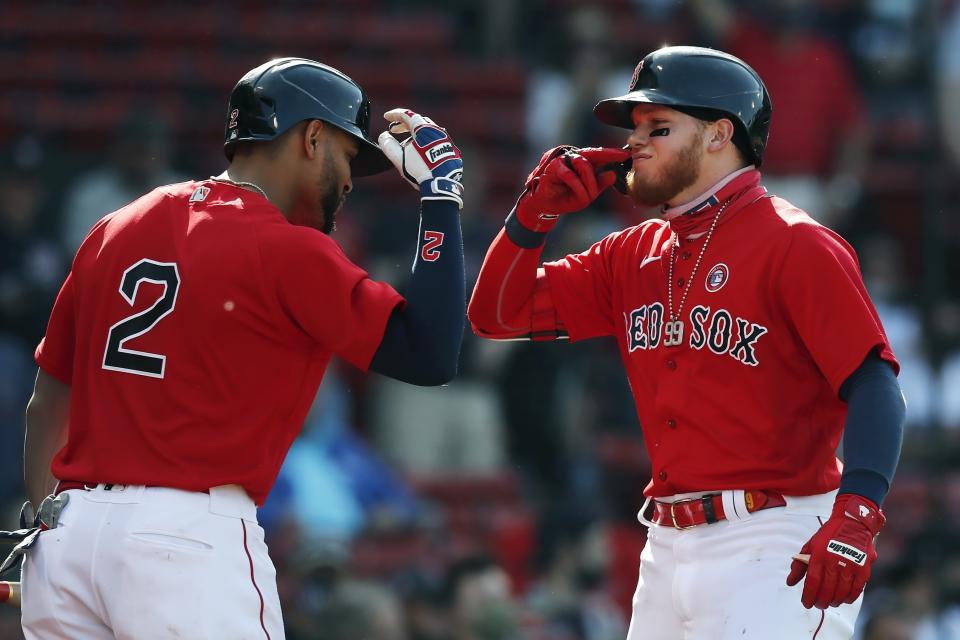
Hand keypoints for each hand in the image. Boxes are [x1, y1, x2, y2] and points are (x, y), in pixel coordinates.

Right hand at [378, 108, 463, 207]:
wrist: (442, 185)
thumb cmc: (420, 170)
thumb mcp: (399, 158)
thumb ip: (388, 145)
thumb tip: (383, 136)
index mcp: (424, 129)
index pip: (407, 115)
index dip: (394, 114)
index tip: (386, 117)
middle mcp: (437, 131)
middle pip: (418, 121)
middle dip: (404, 124)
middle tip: (393, 130)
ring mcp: (446, 140)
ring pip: (428, 131)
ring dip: (415, 133)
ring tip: (406, 144)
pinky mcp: (451, 150)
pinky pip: (436, 140)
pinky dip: (426, 141)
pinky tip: (421, 152)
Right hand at [515, 146, 629, 232]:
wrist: (546, 207)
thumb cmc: (566, 198)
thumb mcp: (588, 194)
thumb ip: (600, 184)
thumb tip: (612, 174)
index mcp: (583, 162)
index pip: (599, 154)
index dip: (612, 153)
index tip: (627, 154)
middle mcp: (572, 158)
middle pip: (592, 155)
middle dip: (599, 172)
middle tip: (598, 189)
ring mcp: (562, 161)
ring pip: (582, 164)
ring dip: (588, 182)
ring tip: (587, 196)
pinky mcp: (552, 168)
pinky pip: (569, 174)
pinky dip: (577, 186)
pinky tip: (578, 195)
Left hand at [786, 494, 884, 608]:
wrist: (852, 522)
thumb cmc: (828, 535)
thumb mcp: (809, 546)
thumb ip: (799, 565)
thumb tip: (790, 583)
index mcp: (819, 555)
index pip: (812, 582)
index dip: (808, 595)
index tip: (806, 603)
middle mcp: (834, 561)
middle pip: (827, 590)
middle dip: (820, 601)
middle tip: (818, 605)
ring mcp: (850, 565)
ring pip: (841, 592)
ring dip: (834, 601)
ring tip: (830, 603)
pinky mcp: (864, 568)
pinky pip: (856, 589)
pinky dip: (849, 597)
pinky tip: (844, 600)